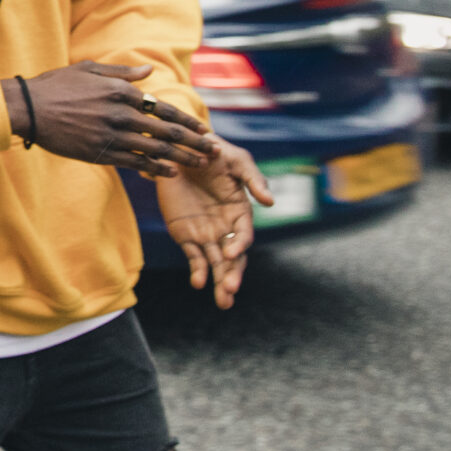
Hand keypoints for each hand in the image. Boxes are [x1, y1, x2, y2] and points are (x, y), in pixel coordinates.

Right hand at [10, 62, 215, 177]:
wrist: (29, 109)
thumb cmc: (57, 85)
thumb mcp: (90, 69)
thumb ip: (123, 72)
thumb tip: (149, 72)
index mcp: (120, 91)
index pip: (163, 109)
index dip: (187, 120)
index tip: (204, 129)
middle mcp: (121, 114)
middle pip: (167, 132)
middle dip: (194, 143)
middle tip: (213, 150)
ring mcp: (111, 136)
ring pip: (155, 150)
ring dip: (181, 159)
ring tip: (199, 165)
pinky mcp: (100, 153)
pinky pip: (134, 164)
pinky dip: (155, 170)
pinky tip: (170, 174)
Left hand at [153, 137, 269, 308]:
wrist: (180, 149)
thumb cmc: (214, 152)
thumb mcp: (236, 160)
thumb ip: (253, 179)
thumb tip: (270, 203)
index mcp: (240, 211)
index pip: (243, 234)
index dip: (239, 244)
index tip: (231, 253)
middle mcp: (225, 227)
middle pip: (232, 256)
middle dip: (232, 274)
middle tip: (229, 292)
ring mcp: (206, 233)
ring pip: (215, 262)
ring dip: (219, 280)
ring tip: (223, 300)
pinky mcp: (185, 234)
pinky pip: (193, 256)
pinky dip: (197, 270)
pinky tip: (198, 283)